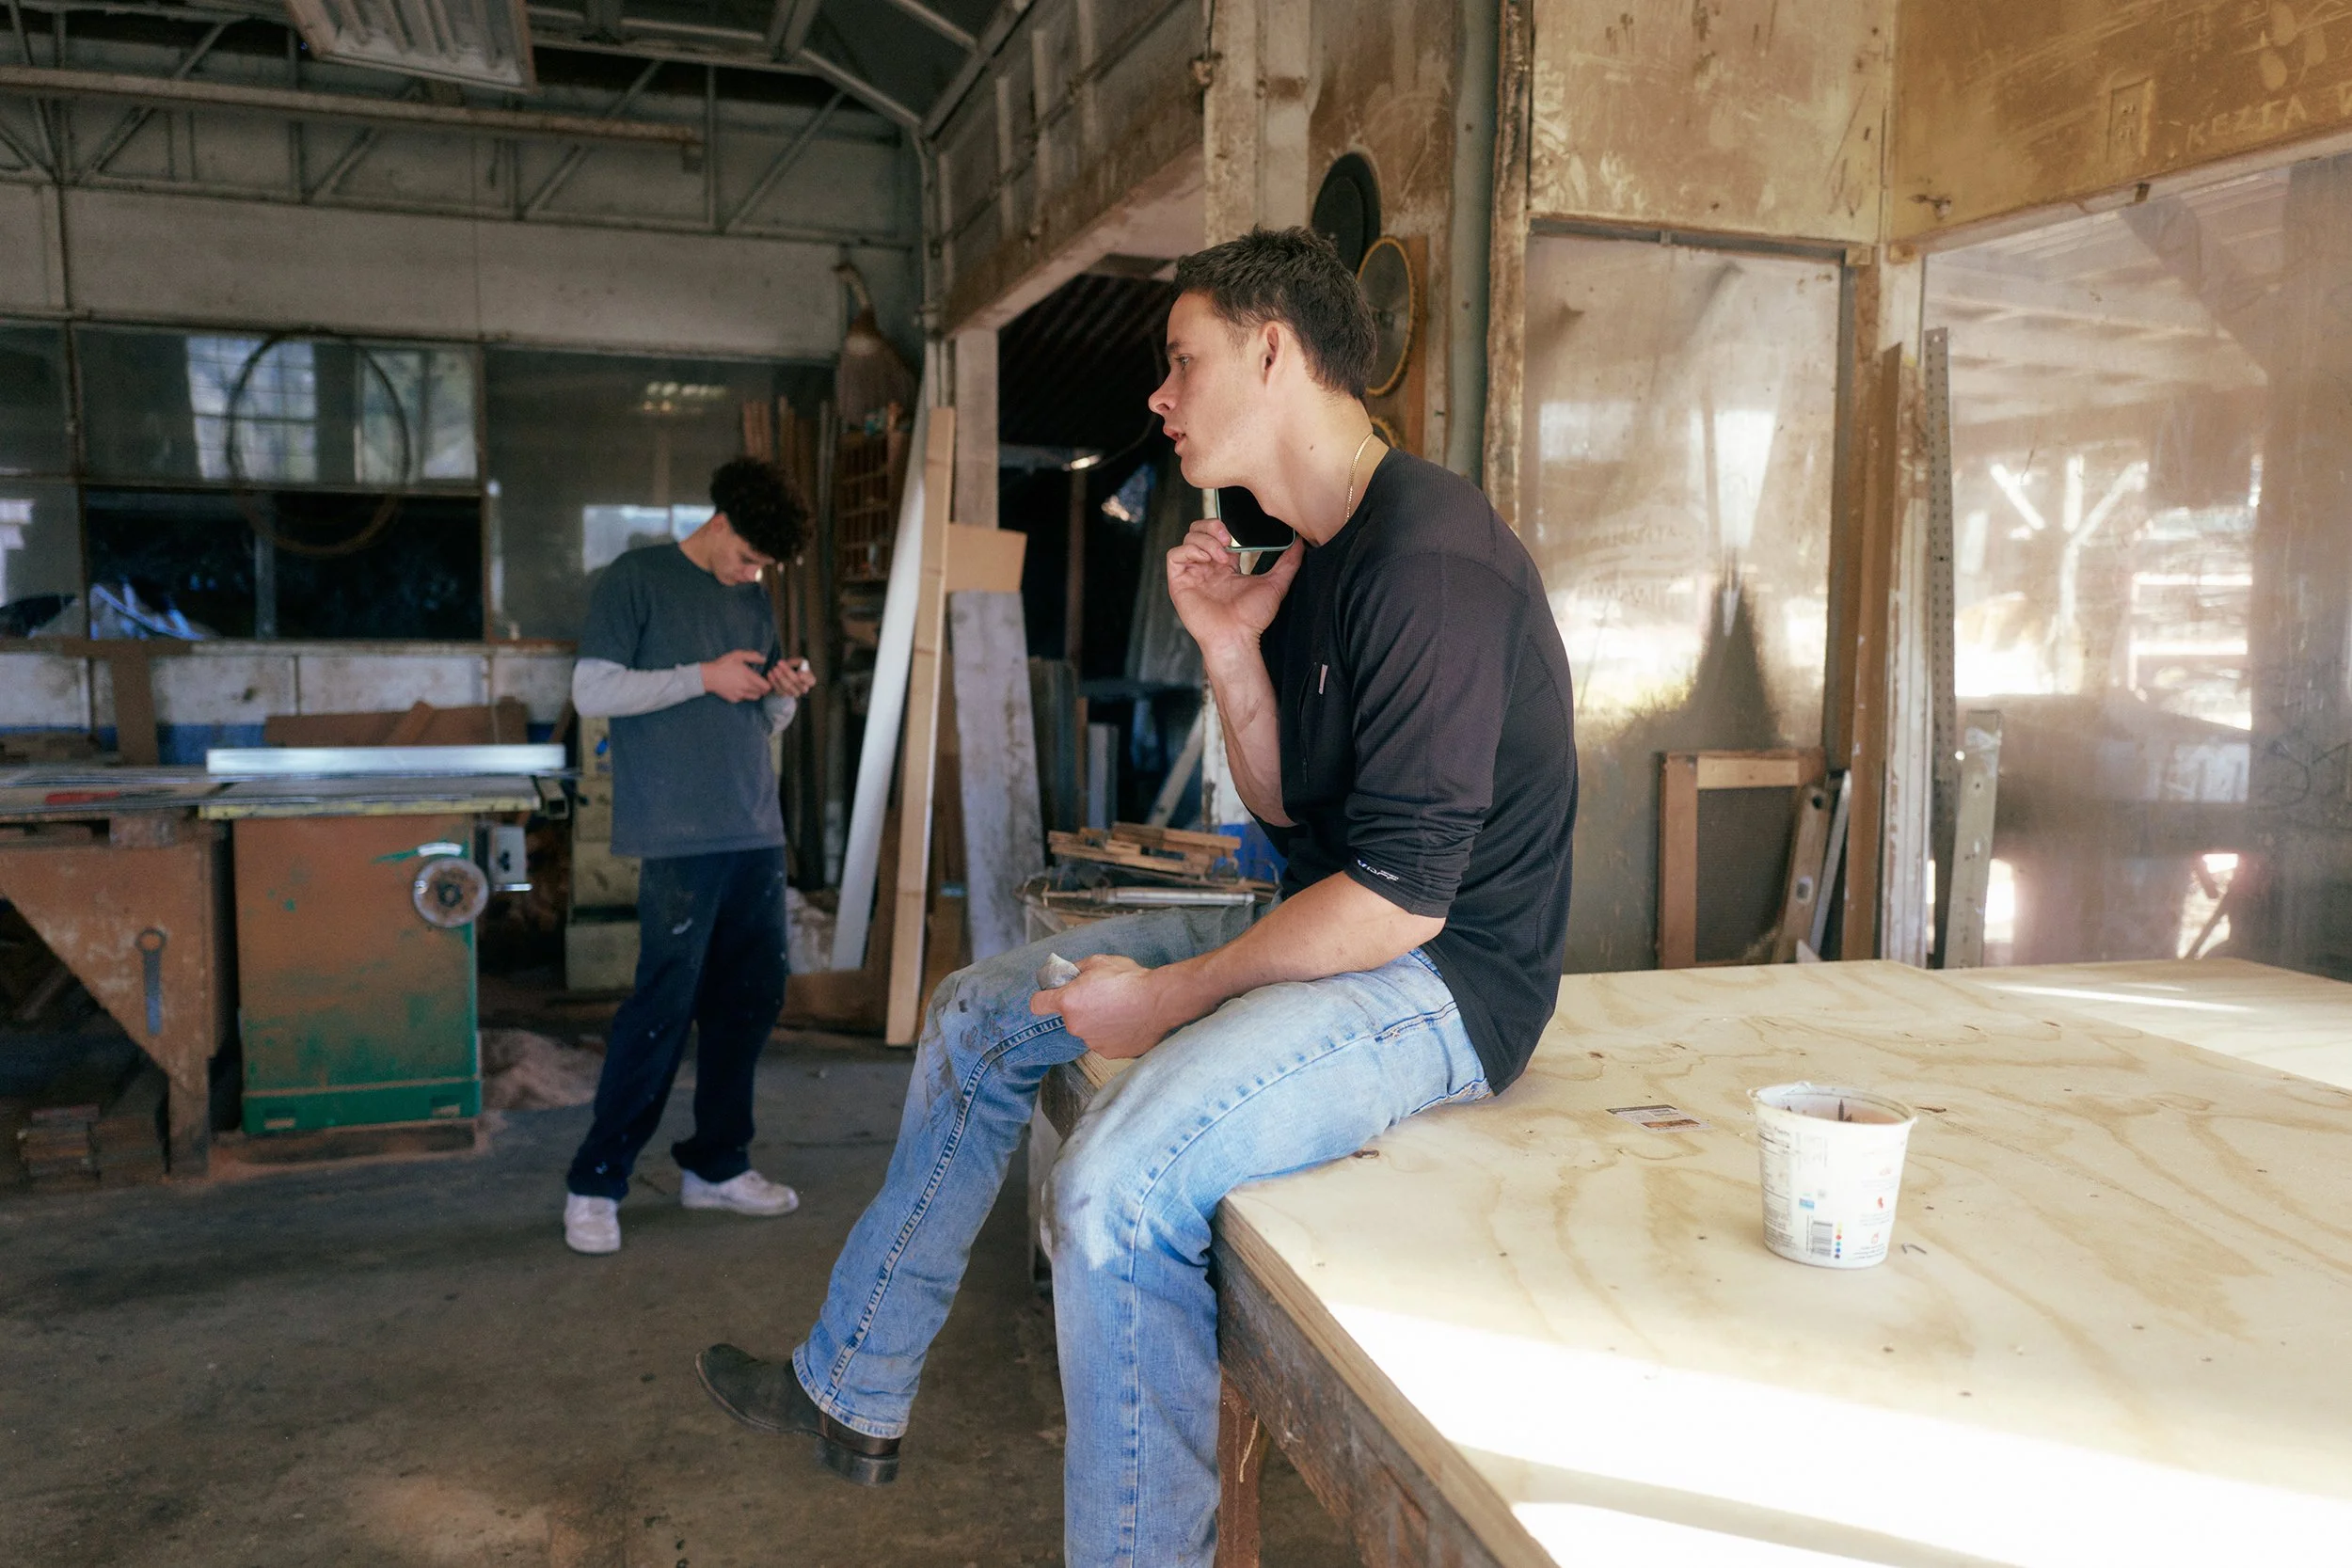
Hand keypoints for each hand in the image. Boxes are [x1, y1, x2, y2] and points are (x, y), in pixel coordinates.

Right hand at [700, 649, 770, 701]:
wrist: (708, 676)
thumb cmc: (723, 664)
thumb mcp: (737, 655)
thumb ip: (753, 656)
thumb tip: (764, 659)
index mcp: (749, 677)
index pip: (767, 687)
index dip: (769, 683)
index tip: (766, 679)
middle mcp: (746, 688)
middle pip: (762, 693)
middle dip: (763, 688)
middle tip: (759, 682)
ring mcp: (740, 695)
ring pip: (755, 697)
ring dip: (755, 692)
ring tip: (750, 685)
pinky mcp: (734, 699)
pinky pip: (744, 698)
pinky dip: (745, 695)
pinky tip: (740, 688)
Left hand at [766, 657, 817, 699]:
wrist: (787, 676)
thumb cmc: (795, 667)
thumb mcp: (799, 662)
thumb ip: (797, 662)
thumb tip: (791, 664)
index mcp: (810, 680)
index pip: (810, 681)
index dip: (805, 678)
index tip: (799, 674)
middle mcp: (803, 689)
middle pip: (796, 682)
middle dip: (787, 672)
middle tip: (779, 663)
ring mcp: (794, 693)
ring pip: (787, 687)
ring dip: (779, 677)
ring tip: (774, 669)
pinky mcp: (784, 695)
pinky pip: (779, 690)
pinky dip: (774, 682)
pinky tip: (770, 674)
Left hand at [1028, 954, 1179, 1059]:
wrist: (1159, 1001)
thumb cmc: (1130, 980)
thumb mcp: (1098, 961)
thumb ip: (1076, 969)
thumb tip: (1068, 974)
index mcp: (1067, 1002)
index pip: (1037, 1004)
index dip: (1044, 998)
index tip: (1052, 996)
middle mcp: (1075, 1026)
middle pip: (1068, 1017)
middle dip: (1080, 1007)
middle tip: (1102, 995)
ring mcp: (1092, 1042)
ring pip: (1088, 1030)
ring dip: (1097, 1022)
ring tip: (1119, 1008)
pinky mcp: (1109, 1053)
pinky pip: (1104, 1042)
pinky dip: (1112, 1034)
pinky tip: (1127, 1021)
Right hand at [1166, 520, 1303, 652]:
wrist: (1237, 637)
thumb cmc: (1252, 619)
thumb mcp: (1275, 584)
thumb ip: (1288, 563)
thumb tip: (1301, 543)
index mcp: (1225, 566)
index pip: (1217, 534)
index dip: (1225, 527)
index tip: (1238, 535)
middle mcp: (1207, 568)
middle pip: (1198, 530)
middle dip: (1211, 526)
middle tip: (1226, 537)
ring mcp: (1192, 574)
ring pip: (1188, 538)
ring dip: (1205, 540)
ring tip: (1221, 556)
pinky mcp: (1179, 582)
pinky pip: (1175, 555)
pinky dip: (1189, 550)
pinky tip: (1206, 559)